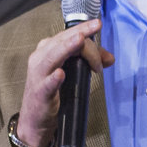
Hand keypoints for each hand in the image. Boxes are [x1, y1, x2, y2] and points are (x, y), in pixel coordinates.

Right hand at [15, 22, 113, 146]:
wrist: (36, 119)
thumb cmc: (52, 92)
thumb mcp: (72, 72)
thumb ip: (90, 62)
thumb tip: (110, 58)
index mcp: (48, 49)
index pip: (68, 34)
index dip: (85, 30)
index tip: (99, 28)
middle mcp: (41, 57)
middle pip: (62, 40)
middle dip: (81, 34)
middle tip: (97, 26)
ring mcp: (39, 75)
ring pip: (52, 55)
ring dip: (67, 48)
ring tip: (80, 40)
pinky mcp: (40, 93)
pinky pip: (46, 84)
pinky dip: (53, 79)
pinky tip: (60, 74)